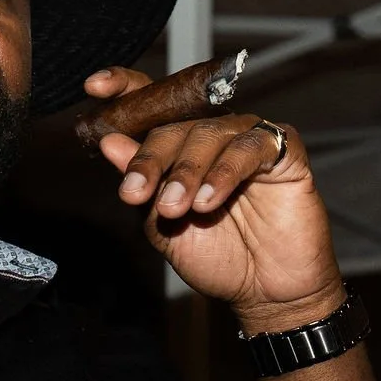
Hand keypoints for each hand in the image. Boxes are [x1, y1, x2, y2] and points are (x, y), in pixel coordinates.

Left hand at [83, 67, 345, 332]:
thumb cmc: (218, 258)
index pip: (152, 105)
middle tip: (136, 194)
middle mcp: (214, 136)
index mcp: (181, 148)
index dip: (124, 88)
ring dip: (185, 172)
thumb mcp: (163, 226)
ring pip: (209, 132)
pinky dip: (225, 171)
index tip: (95, 87)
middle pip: (174, 124)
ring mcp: (250, 139)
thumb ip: (141, 185)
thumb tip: (109, 142)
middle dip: (149, 159)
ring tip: (174, 209)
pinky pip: (251, 145)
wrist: (265, 292)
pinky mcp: (285, 150)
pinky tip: (208, 202)